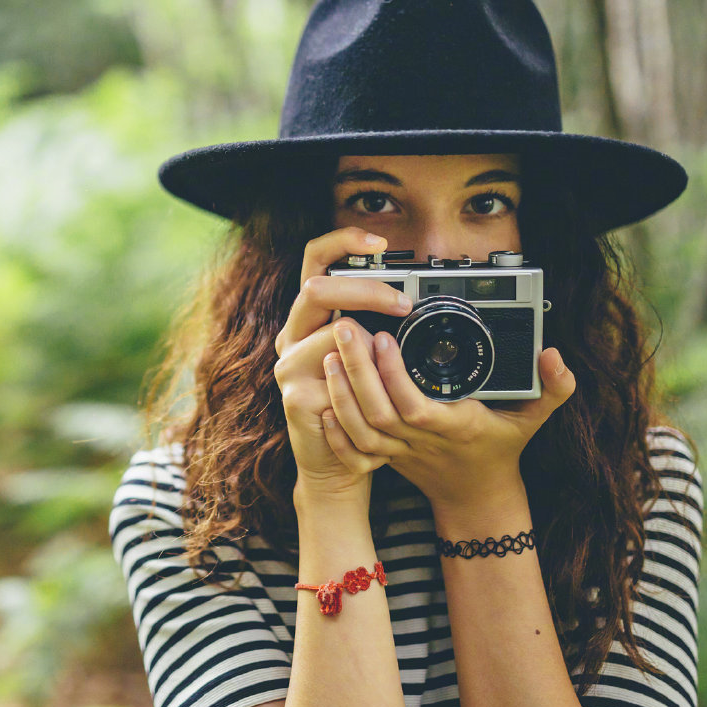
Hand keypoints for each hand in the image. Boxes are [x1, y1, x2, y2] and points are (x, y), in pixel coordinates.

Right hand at [272, 226, 416, 501]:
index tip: (379, 240)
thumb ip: (380, 326)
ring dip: (369, 342)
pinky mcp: (295, 397)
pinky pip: (334, 378)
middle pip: (316, 289)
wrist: (338, 467)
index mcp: (311, 319)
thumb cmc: (361, 410)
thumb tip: (417, 296)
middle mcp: (293, 335)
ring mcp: (289, 366)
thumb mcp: (372, 359)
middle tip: (402, 304)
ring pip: (330, 334)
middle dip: (365, 291)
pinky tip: (379, 392)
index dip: (342, 242)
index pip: (315, 261)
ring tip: (395, 352)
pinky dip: (361, 381)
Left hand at [321, 318, 576, 512]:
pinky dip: (333, 425)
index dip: (394, 376)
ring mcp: (399, 451)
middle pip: (378, 413)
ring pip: (359, 430)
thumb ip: (553, 388)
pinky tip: (322, 392)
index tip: (384, 336)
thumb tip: (554, 356)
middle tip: (345, 328)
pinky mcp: (383, 456)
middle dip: (356, 371)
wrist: (477, 497)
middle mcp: (422, 441)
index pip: (415, 406)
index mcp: (454, 427)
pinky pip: (351, 448)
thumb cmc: (501, 449)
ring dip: (340, 393)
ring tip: (330, 351)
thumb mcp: (532, 418)